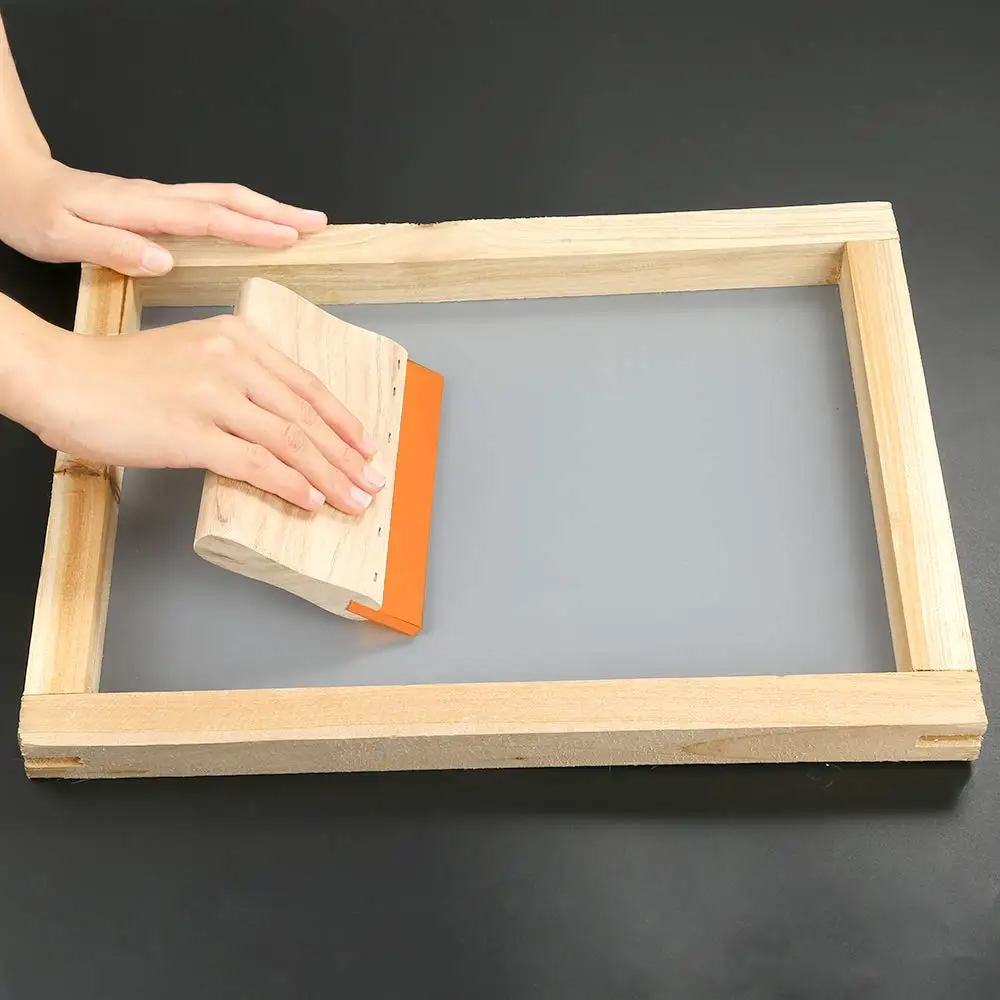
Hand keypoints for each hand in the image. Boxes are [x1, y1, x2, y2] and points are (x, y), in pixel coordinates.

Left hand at [0, 153, 327, 274]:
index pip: (209, 216)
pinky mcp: (157, 207)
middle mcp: (157, 199)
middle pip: (229, 199)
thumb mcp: (60, 236)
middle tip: (317, 224)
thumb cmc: (34, 212)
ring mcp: (160, 200)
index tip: (289, 235)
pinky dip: (243, 213)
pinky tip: (256, 226)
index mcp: (141, 208)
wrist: (15, 182)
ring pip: (224, 199)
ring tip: (302, 224)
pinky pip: (211, 207)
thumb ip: (112, 247)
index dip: (252, 227)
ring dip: (266, 209)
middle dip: (276, 211)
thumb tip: (164, 260)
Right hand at [14, 314, 385, 514]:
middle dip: (345, 455)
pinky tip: (311, 500)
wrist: (64, 380)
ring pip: (288, 441)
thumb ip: (238, 378)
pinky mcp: (191, 433)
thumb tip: (282, 423)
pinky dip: (290, 484)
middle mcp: (231, 359)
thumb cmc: (122, 374)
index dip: (342, 420)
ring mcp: (212, 395)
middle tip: (371, 481)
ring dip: (328, 476)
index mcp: (236, 337)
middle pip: (305, 415)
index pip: (305, 384)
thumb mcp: (191, 354)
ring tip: (352, 500)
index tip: (365, 445)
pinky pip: (256, 463)